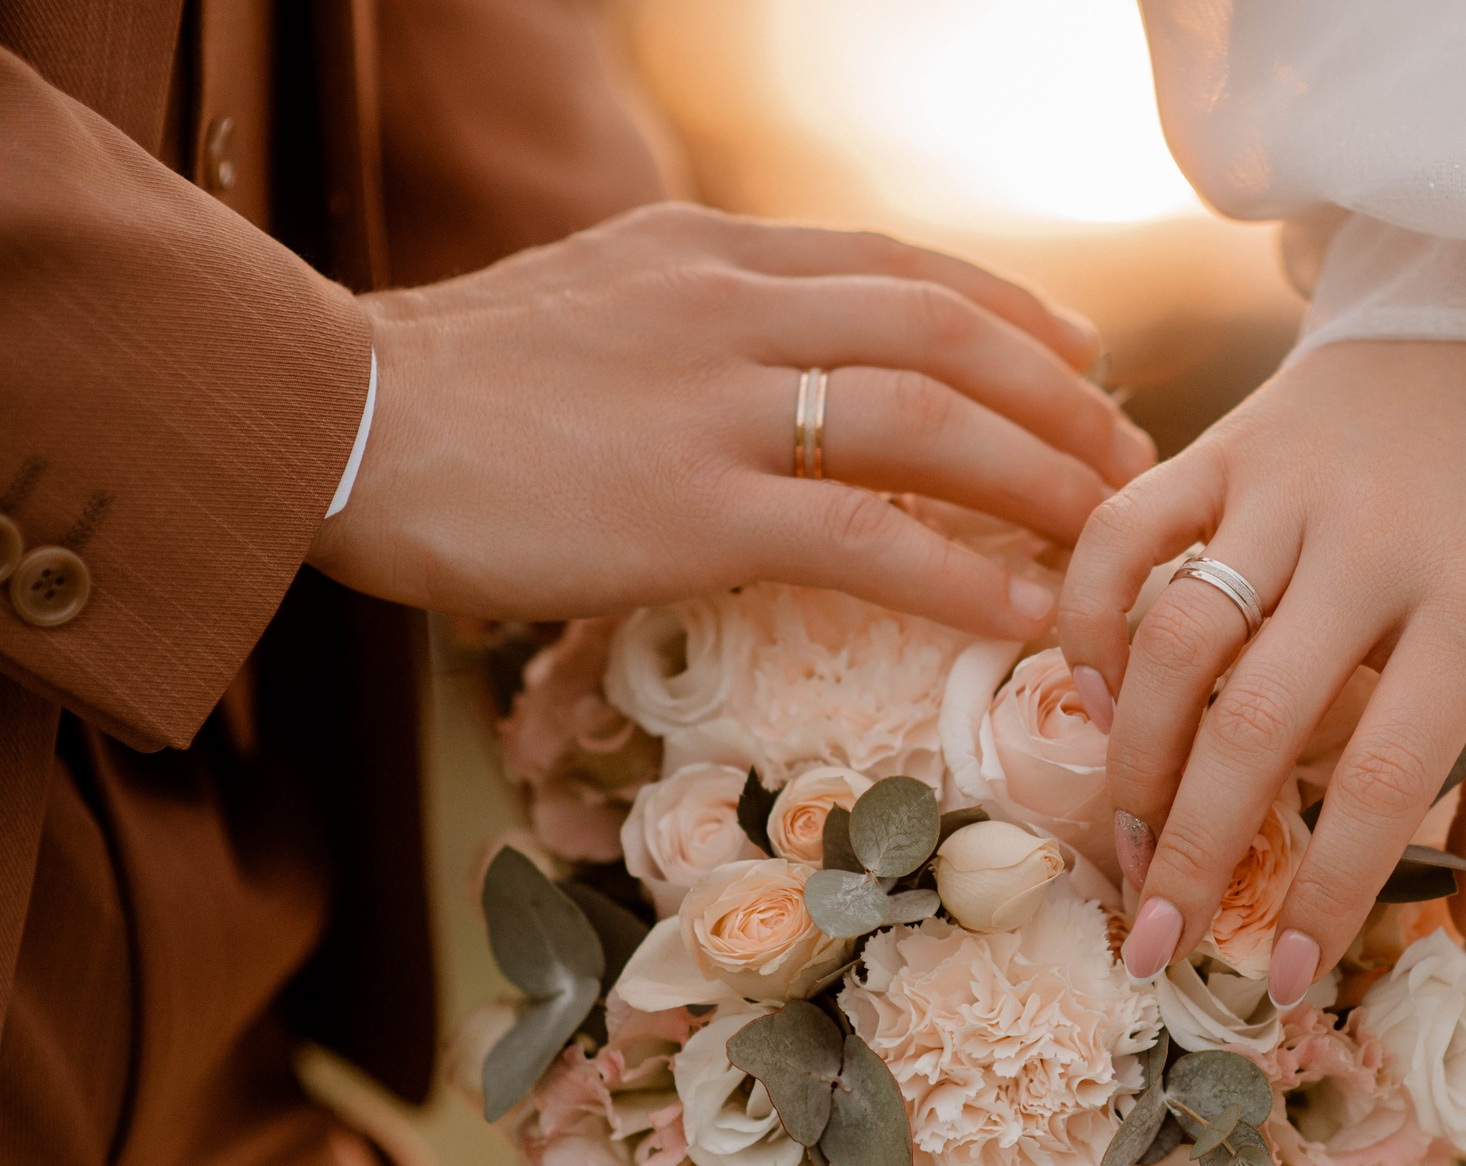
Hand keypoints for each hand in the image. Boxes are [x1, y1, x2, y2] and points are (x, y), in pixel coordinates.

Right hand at [309, 202, 1156, 637]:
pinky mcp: (694, 509)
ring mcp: (718, 405)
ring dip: (1041, 479)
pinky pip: (868, 539)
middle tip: (1125, 458)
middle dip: (1060, 399)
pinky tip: (1025, 613)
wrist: (340, 421)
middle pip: (950, 335)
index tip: (1076, 361)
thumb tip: (784, 353)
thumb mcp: (596, 298)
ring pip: (933, 423)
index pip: (904, 268)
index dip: (1012, 316)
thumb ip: (701, 312)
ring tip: (1105, 535)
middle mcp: (734, 307)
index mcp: (714, 253)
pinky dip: (963, 575)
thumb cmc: (455, 383)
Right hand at [1056, 340, 1465, 1001]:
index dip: (1324, 891)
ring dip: (1136, 757)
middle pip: (1253, 721)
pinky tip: (1101, 698)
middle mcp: (1374, 544)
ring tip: (1130, 842)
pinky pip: (1125, 529)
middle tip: (1156, 943)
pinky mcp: (1227, 442)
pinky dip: (1093, 616)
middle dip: (1196, 852)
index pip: (1382, 777)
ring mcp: (1288, 485)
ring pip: (1175, 635)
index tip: (1279, 979)